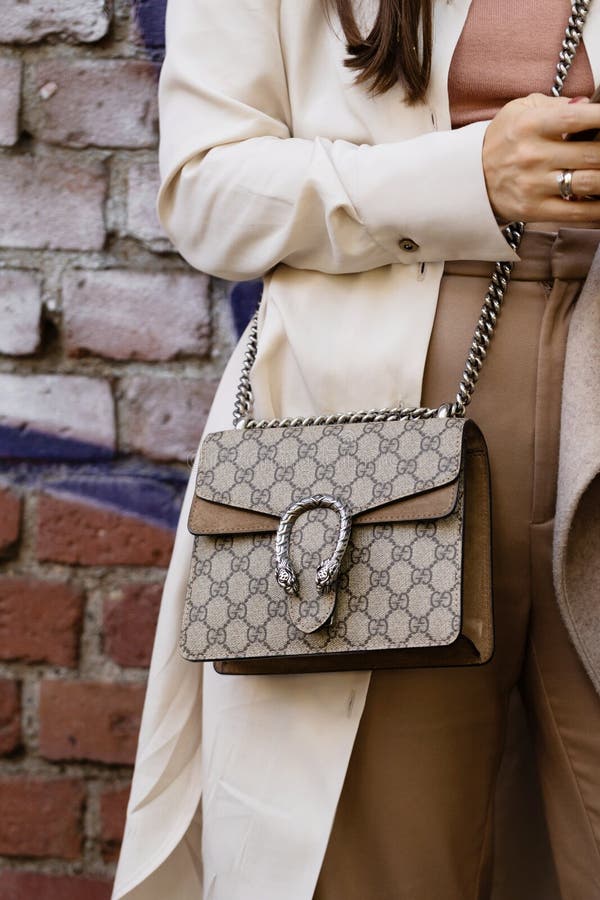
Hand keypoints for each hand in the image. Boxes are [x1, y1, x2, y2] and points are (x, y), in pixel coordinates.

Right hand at [482, 93, 599, 223]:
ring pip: (589, 184)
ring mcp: (534, 186)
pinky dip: (599, 209)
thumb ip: (555, 105)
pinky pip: (577, 212)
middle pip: (593, 155)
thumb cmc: (502, 141)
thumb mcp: (520, 110)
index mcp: (531, 126)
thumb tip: (588, 103)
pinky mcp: (534, 211)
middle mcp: (533, 156)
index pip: (579, 118)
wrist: (469, 178)